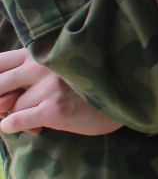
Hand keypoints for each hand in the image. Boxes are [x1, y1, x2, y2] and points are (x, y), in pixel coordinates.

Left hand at [0, 48, 122, 135]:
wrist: (125, 95)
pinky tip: (32, 126)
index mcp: (42, 52)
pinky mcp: (55, 109)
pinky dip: (12, 126)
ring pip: (11, 107)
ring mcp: (49, 87)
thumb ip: (30, 75)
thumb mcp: (59, 69)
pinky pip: (16, 121)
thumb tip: (1, 101)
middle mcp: (42, 66)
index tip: (5, 92)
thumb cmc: (89, 83)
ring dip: (17, 116)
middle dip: (1, 101)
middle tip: (11, 108)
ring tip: (37, 120)